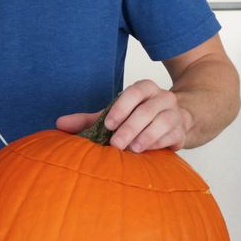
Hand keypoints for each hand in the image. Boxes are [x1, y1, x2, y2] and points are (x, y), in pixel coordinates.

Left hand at [55, 80, 192, 151]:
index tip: (108, 124)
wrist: (174, 122)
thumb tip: (59, 124)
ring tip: (131, 149)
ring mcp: (175, 113)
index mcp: (144, 89)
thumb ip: (88, 120)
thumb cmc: (137, 118)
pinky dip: (157, 144)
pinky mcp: (181, 131)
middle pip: (148, 110)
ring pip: (162, 122)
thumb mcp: (114, 116)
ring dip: (145, 137)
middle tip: (116, 144)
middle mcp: (162, 98)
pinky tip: (145, 151)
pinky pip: (172, 136)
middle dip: (130, 127)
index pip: (135, 92)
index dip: (122, 107)